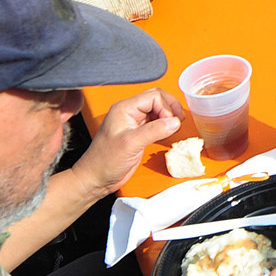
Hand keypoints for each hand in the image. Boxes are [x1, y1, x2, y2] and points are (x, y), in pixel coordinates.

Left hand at [68, 89, 183, 197]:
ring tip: (175, 126)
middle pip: (157, 99)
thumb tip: (174, 122)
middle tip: (179, 120)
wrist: (96, 179)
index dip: (166, 108)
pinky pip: (155, 123)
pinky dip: (165, 125)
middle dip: (170, 108)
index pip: (153, 97)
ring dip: (169, 116)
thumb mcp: (131, 144)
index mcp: (125, 109)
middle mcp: (130, 112)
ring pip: (157, 110)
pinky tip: (168, 132)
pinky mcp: (138, 134)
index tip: (171, 123)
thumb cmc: (104, 161)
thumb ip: (154, 131)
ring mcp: (134, 123)